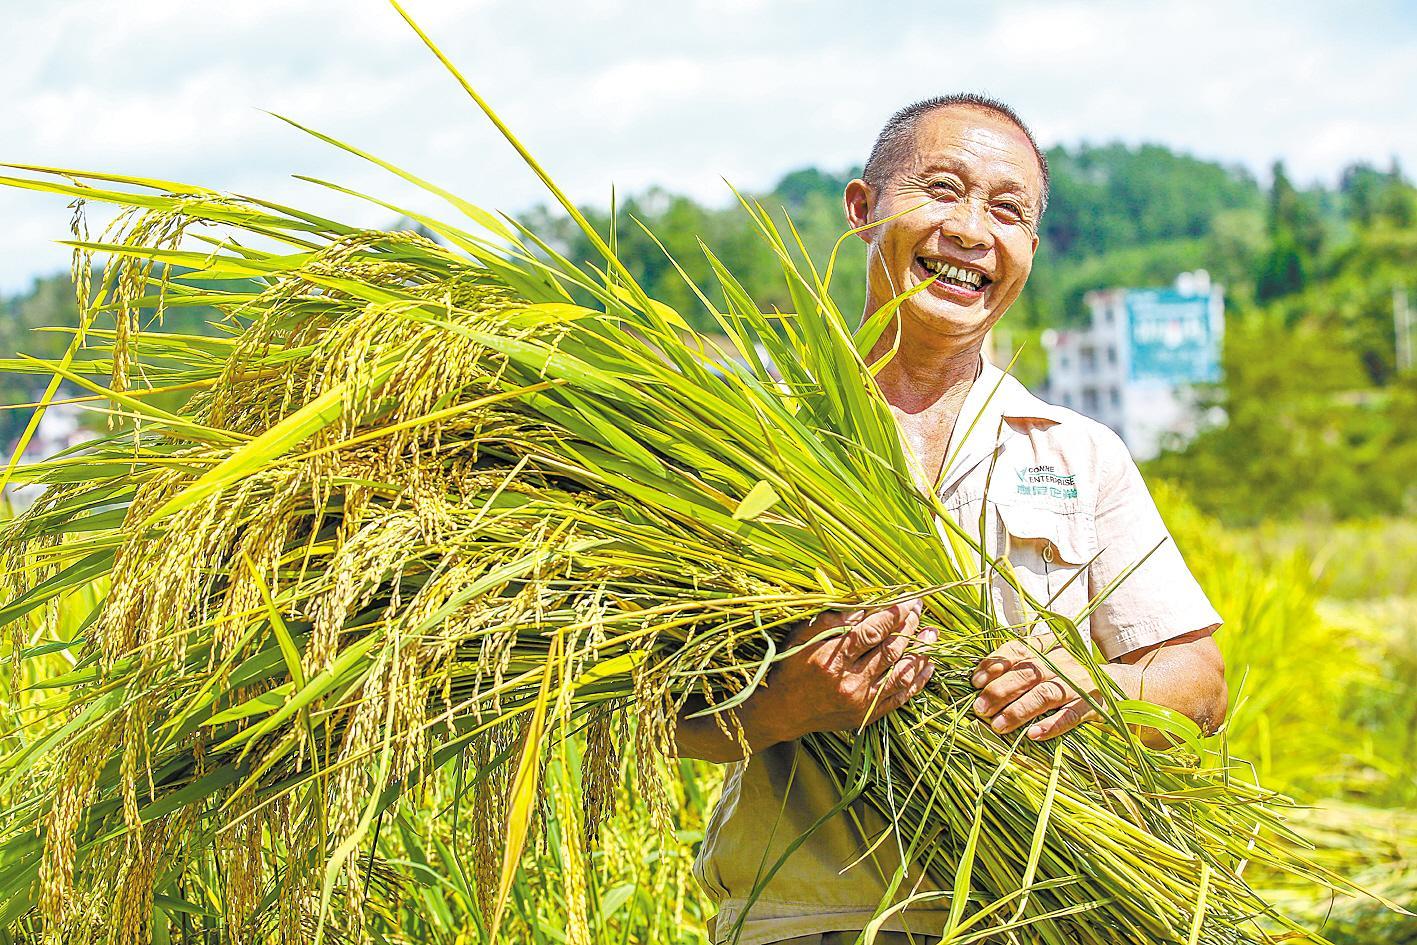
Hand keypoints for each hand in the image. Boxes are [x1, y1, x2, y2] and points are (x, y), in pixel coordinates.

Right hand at [750, 599, 936, 743]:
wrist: (782, 711)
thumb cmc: (791, 667)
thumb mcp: (802, 637)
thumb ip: (832, 620)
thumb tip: (864, 607)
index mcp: (832, 658)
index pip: (872, 631)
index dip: (894, 614)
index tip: (909, 600)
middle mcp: (849, 681)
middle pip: (890, 649)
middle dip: (909, 626)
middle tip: (920, 610)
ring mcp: (861, 701)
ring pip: (901, 673)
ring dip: (920, 652)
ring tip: (931, 634)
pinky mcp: (867, 715)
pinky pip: (900, 697)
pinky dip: (917, 680)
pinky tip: (927, 665)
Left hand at [971, 633, 1100, 740]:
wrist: (1120, 683)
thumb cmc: (1070, 673)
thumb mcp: (1048, 660)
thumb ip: (1019, 665)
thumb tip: (980, 680)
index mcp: (1049, 647)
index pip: (1017, 649)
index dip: (995, 664)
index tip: (975, 681)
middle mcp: (1063, 663)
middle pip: (1027, 674)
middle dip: (1000, 691)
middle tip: (979, 709)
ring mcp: (1079, 684)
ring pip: (1045, 695)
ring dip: (1019, 710)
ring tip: (998, 725)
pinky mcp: (1093, 706)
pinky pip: (1071, 716)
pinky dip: (1052, 725)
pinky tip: (1033, 734)